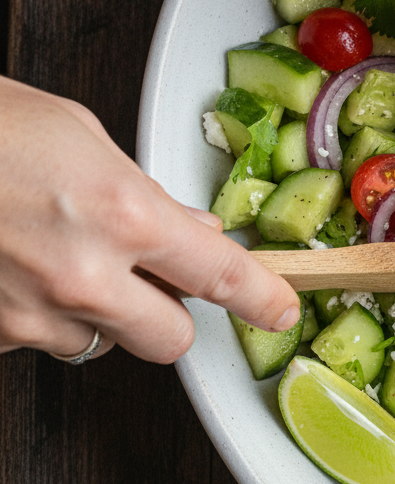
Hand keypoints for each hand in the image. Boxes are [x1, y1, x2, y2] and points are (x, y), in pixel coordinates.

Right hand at [0, 77, 300, 362]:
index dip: (261, 299)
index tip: (281, 309)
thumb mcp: (85, 137)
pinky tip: (20, 268)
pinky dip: (43, 315)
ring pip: (103, 345)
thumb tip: (192, 230)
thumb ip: (146, 195)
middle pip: (171, 340)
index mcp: (123, 215)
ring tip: (66, 260)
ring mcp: (31, 313)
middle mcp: (84, 275)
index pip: (221, 275)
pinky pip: (41, 340)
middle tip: (154, 281)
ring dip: (103, 316)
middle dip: (172, 315)